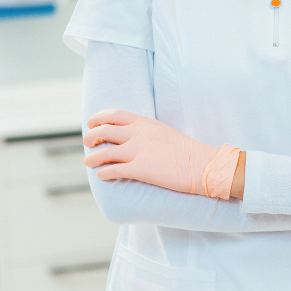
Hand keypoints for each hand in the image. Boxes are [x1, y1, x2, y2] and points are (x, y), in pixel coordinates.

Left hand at [83, 109, 239, 198]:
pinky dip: (104, 173)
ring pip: (104, 153)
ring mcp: (138, 151)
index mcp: (145, 123)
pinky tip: (102, 176)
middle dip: (91, 137)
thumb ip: (146, 132)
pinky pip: (113, 170)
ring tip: (88, 162)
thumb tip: (132, 138)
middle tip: (88, 142)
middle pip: (104, 131)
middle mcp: (138, 134)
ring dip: (92, 158)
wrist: (203, 164)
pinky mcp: (140, 170)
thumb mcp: (164, 132)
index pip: (114, 114)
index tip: (92, 123)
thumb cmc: (187, 151)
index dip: (99, 118)